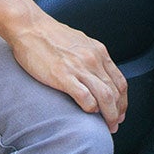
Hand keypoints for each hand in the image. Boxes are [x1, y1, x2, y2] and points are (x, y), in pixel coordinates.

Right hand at [7, 14, 127, 131]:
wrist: (29, 26)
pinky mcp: (63, 76)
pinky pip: (85, 97)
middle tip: (114, 124)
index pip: (120, 81)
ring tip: (106, 126)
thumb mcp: (80, 42)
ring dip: (108, 115)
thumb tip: (97, 74)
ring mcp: (79, 68)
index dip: (123, 101)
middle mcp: (93, 59)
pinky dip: (90, 108)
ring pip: (105, 97)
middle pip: (115, 92)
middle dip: (117, 112)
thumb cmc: (50, 34)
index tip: (120, 112)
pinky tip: (88, 112)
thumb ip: (91, 57)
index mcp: (98, 51)